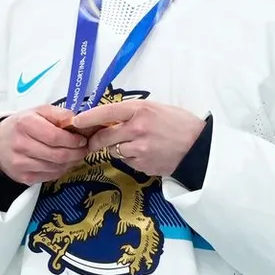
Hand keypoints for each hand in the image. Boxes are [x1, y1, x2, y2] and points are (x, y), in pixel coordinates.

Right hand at [0, 105, 87, 184]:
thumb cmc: (21, 125)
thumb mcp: (38, 111)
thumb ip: (59, 114)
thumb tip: (78, 121)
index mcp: (25, 124)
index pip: (55, 137)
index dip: (73, 141)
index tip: (83, 140)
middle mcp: (21, 145)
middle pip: (58, 155)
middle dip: (76, 153)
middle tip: (84, 149)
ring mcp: (21, 164)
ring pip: (56, 168)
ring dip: (71, 163)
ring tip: (75, 155)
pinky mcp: (23, 177)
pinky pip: (50, 176)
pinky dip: (61, 170)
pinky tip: (63, 163)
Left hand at [72, 99, 205, 177]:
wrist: (198, 148)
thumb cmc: (179, 124)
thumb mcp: (156, 109)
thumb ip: (133, 112)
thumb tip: (108, 118)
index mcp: (140, 110)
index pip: (106, 112)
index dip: (88, 118)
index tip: (76, 122)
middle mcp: (137, 129)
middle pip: (103, 137)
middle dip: (94, 141)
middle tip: (92, 141)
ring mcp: (139, 149)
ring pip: (113, 151)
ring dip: (114, 149)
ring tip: (130, 145)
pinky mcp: (142, 165)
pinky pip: (126, 161)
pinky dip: (129, 159)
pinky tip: (144, 154)